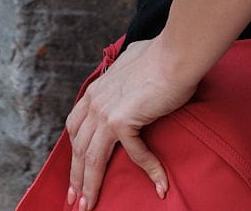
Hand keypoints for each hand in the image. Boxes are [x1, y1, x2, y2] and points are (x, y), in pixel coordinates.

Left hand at [65, 37, 195, 209]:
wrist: (176, 54)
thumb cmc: (162, 55)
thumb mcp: (131, 62)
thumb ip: (124, 73)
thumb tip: (130, 67)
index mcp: (96, 89)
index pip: (75, 127)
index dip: (74, 151)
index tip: (74, 171)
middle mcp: (95, 101)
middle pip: (78, 147)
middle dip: (75, 177)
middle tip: (74, 200)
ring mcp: (106, 112)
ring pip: (92, 159)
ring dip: (90, 186)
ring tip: (89, 206)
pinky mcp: (123, 121)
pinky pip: (134, 154)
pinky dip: (149, 169)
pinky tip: (159, 182)